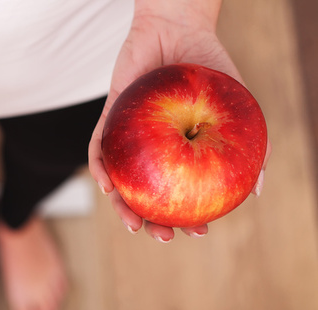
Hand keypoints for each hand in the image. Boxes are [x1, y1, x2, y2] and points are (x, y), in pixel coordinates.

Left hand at [88, 3, 270, 241]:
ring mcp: (127, 135)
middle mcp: (150, 148)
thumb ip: (249, 144)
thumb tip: (257, 189)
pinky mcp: (108, 116)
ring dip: (122, 206)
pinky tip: (106, 186)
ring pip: (118, 180)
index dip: (186, 217)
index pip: (178, 192)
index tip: (198, 232)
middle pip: (145, 195)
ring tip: (134, 225)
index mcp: (177, 151)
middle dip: (151, 222)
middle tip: (163, 237)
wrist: (179, 26)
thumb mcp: (237, 107)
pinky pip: (97, 147)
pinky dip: (98, 168)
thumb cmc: (208, 66)